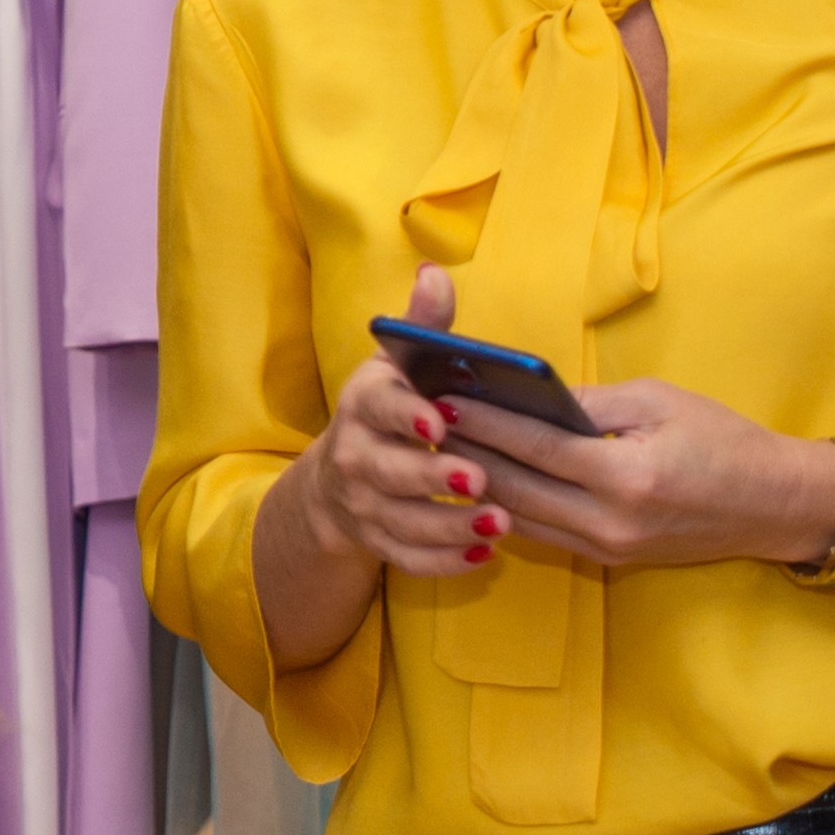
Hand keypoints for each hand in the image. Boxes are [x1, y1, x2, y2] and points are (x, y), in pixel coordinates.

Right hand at [274, 263, 501, 585]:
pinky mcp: (375, 542)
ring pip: (402, 521)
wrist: (336, 478)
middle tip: (482, 480)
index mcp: (363, 405)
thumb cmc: (387, 410)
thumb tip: (435, 272)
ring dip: (448, 526)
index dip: (407, 417)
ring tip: (499, 524)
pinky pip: (406, 558)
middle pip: (389, 472)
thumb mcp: (396, 364)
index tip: (441, 423)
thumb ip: (423, 326)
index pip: (379, 409)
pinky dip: (442, 562)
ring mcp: (362, 504)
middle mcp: (354, 457)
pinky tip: (483, 557)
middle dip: (433, 477)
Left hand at [436, 376, 834, 572]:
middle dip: (466, 455)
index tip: (442, 398)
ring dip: (479, 485)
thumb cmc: (723, 440)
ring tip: (439, 450)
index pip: (535, 448)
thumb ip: (588, 403)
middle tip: (422, 423)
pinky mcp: (609, 560)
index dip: (484, 422)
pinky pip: (544, 534)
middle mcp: (610, 522)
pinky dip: (509, 508)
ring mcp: (607, 547)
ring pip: (521, 517)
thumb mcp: (659, 403)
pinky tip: (481, 482)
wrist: (775, 504)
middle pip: (515, 488)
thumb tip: (525, 393)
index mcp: (626, 477)